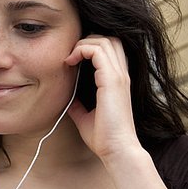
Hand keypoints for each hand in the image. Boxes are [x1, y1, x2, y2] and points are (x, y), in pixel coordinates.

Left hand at [64, 35, 141, 161]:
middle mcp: (121, 74)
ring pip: (104, 40)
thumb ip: (78, 104)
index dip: (90, 47)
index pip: (110, 49)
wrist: (116, 149)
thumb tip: (67, 98)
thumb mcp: (85, 115)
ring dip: (82, 44)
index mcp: (117, 81)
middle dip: (86, 40)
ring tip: (69, 58)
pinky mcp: (112, 80)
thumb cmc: (103, 137)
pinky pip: (97, 50)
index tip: (71, 61)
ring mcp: (119, 75)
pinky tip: (70, 62)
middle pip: (109, 39)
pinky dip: (81, 50)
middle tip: (70, 56)